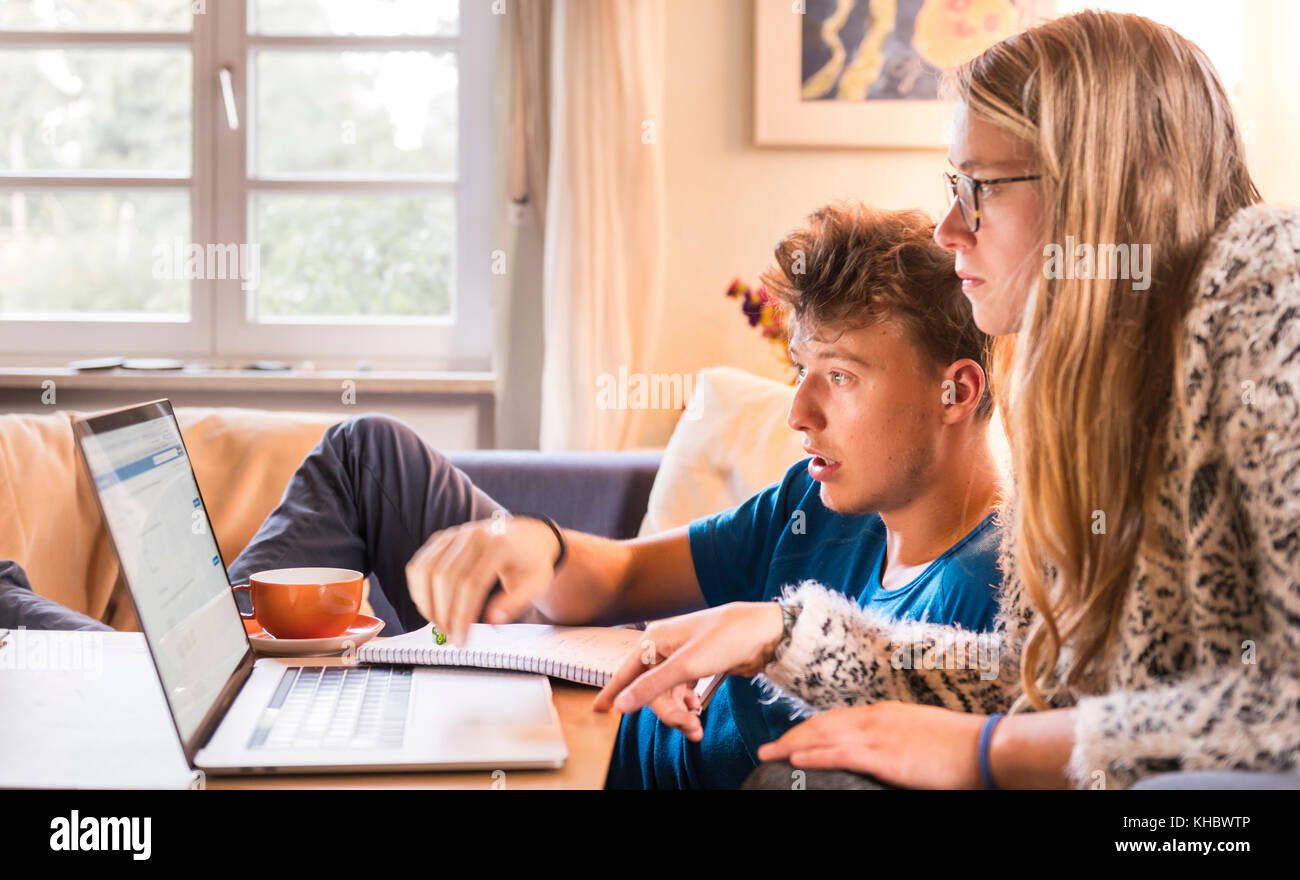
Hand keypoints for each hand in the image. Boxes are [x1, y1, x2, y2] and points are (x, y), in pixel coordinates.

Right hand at [405, 514, 559, 644]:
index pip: (472, 583)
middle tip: (450, 636)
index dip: (462, 615)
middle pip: (445, 577)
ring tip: (440, 624)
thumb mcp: (535, 584)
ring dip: (426, 603)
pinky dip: (418, 589)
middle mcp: (473, 534)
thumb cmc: (532, 563)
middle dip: (443, 612)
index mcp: (499, 544)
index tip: (460, 640)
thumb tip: (491, 622)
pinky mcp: (442, 538)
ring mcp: (454, 534)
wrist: (529, 537)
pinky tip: (430, 607)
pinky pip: (419, 564)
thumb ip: (514, 604)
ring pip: (426, 570)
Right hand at [592, 602, 784, 721]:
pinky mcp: (697, 666)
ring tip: (697, 726)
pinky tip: (698, 708)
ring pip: (667, 694)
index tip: (598, 711)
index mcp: (654, 640)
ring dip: (680, 713)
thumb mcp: (686, 666)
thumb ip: (651, 687)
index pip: (625, 672)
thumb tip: (621, 705)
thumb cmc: (725, 638)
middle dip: (668, 712)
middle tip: (690, 727)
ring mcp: (681, 658)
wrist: (763, 633)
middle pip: (651, 690)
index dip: (613, 692)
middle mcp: (663, 648)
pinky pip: (681, 692)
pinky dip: (688, 704)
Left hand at [756, 703, 987, 788]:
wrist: (984, 748)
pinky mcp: (885, 756)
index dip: (810, 728)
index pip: (837, 718)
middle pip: (822, 724)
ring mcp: (879, 736)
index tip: (792, 738)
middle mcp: (875, 719)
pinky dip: (814, 755)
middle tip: (768, 748)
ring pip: (823, 736)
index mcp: (885, 712)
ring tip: (768, 754)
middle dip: (792, 736)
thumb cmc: (959, 745)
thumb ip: (898, 738)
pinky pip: (840, 754)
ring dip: (791, 745)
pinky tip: (795, 759)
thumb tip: (885, 751)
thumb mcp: (921, 734)